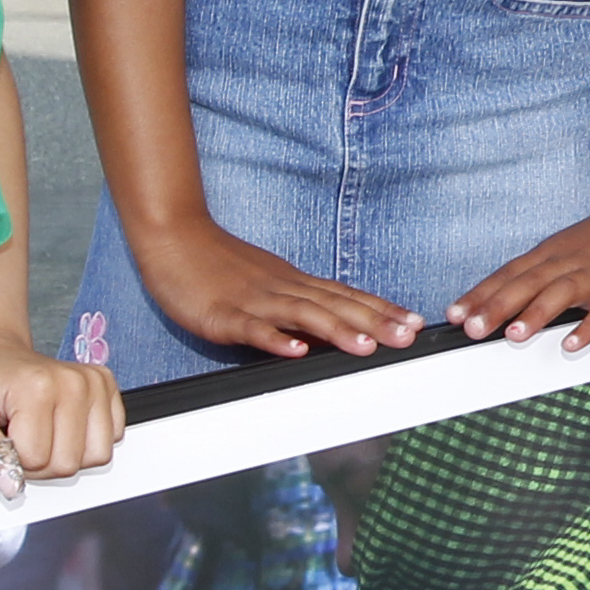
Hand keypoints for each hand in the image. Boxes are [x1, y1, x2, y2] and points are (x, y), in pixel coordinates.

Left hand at [0, 333, 121, 496]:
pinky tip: (63, 426)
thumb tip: (12, 486)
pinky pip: (111, 441)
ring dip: (66, 456)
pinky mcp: (107, 387)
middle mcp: (74, 383)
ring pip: (95, 457)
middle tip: (21, 438)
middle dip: (40, 463)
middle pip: (68, 463)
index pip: (35, 459)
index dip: (14, 460)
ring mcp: (95, 384)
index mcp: (38, 387)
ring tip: (44, 434)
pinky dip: (86, 443)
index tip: (3, 439)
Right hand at [136, 214, 416, 360]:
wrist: (174, 237)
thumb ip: (299, 306)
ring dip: (337, 331)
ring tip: (367, 346)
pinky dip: (276, 340)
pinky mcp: (224, 314)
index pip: (346, 297)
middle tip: (408, 336)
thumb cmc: (220, 265)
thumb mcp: (268, 284)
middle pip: (335, 305)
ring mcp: (254, 301)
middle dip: (375, 322)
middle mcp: (282, 289)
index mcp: (294, 283)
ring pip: (302, 315)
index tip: (415, 322)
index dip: (382, 310)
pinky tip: (297, 352)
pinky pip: (253, 328)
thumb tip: (331, 331)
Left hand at [455, 190, 589, 349]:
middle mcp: (568, 264)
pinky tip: (571, 343)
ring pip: (562, 294)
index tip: (455, 314)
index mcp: (550, 255)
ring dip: (536, 314)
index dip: (481, 295)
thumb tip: (499, 301)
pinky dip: (588, 327)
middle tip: (472, 329)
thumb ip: (535, 275)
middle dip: (497, 307)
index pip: (508, 275)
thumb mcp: (564, 249)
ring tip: (514, 336)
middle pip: (527, 284)